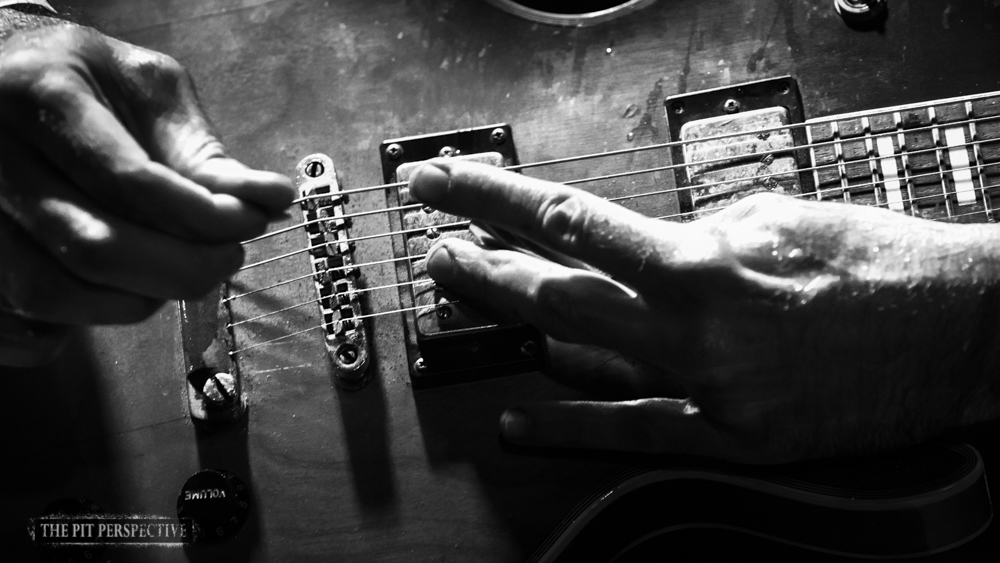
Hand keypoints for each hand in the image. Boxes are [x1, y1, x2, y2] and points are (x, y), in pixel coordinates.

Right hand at [0, 15, 294, 364]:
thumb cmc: (82, 80)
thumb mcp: (147, 88)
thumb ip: (202, 149)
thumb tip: (271, 200)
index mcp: (38, 95)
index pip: (131, 180)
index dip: (204, 216)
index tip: (248, 222)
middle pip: (93, 247)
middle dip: (182, 269)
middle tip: (225, 259)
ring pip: (53, 295)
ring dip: (137, 301)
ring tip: (174, 272)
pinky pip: (23, 327)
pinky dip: (77, 326)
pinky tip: (110, 289)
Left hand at [409, 159, 999, 462]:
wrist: (958, 329)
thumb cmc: (872, 260)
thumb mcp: (769, 218)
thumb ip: (685, 239)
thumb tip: (627, 254)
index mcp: (702, 258)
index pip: (568, 220)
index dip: (492, 199)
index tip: (446, 185)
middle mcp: (691, 325)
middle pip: (554, 289)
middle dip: (481, 263)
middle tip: (432, 246)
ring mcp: (705, 389)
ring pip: (581, 355)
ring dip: (513, 326)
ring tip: (462, 302)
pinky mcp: (730, 438)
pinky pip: (632, 434)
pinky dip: (569, 427)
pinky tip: (518, 421)